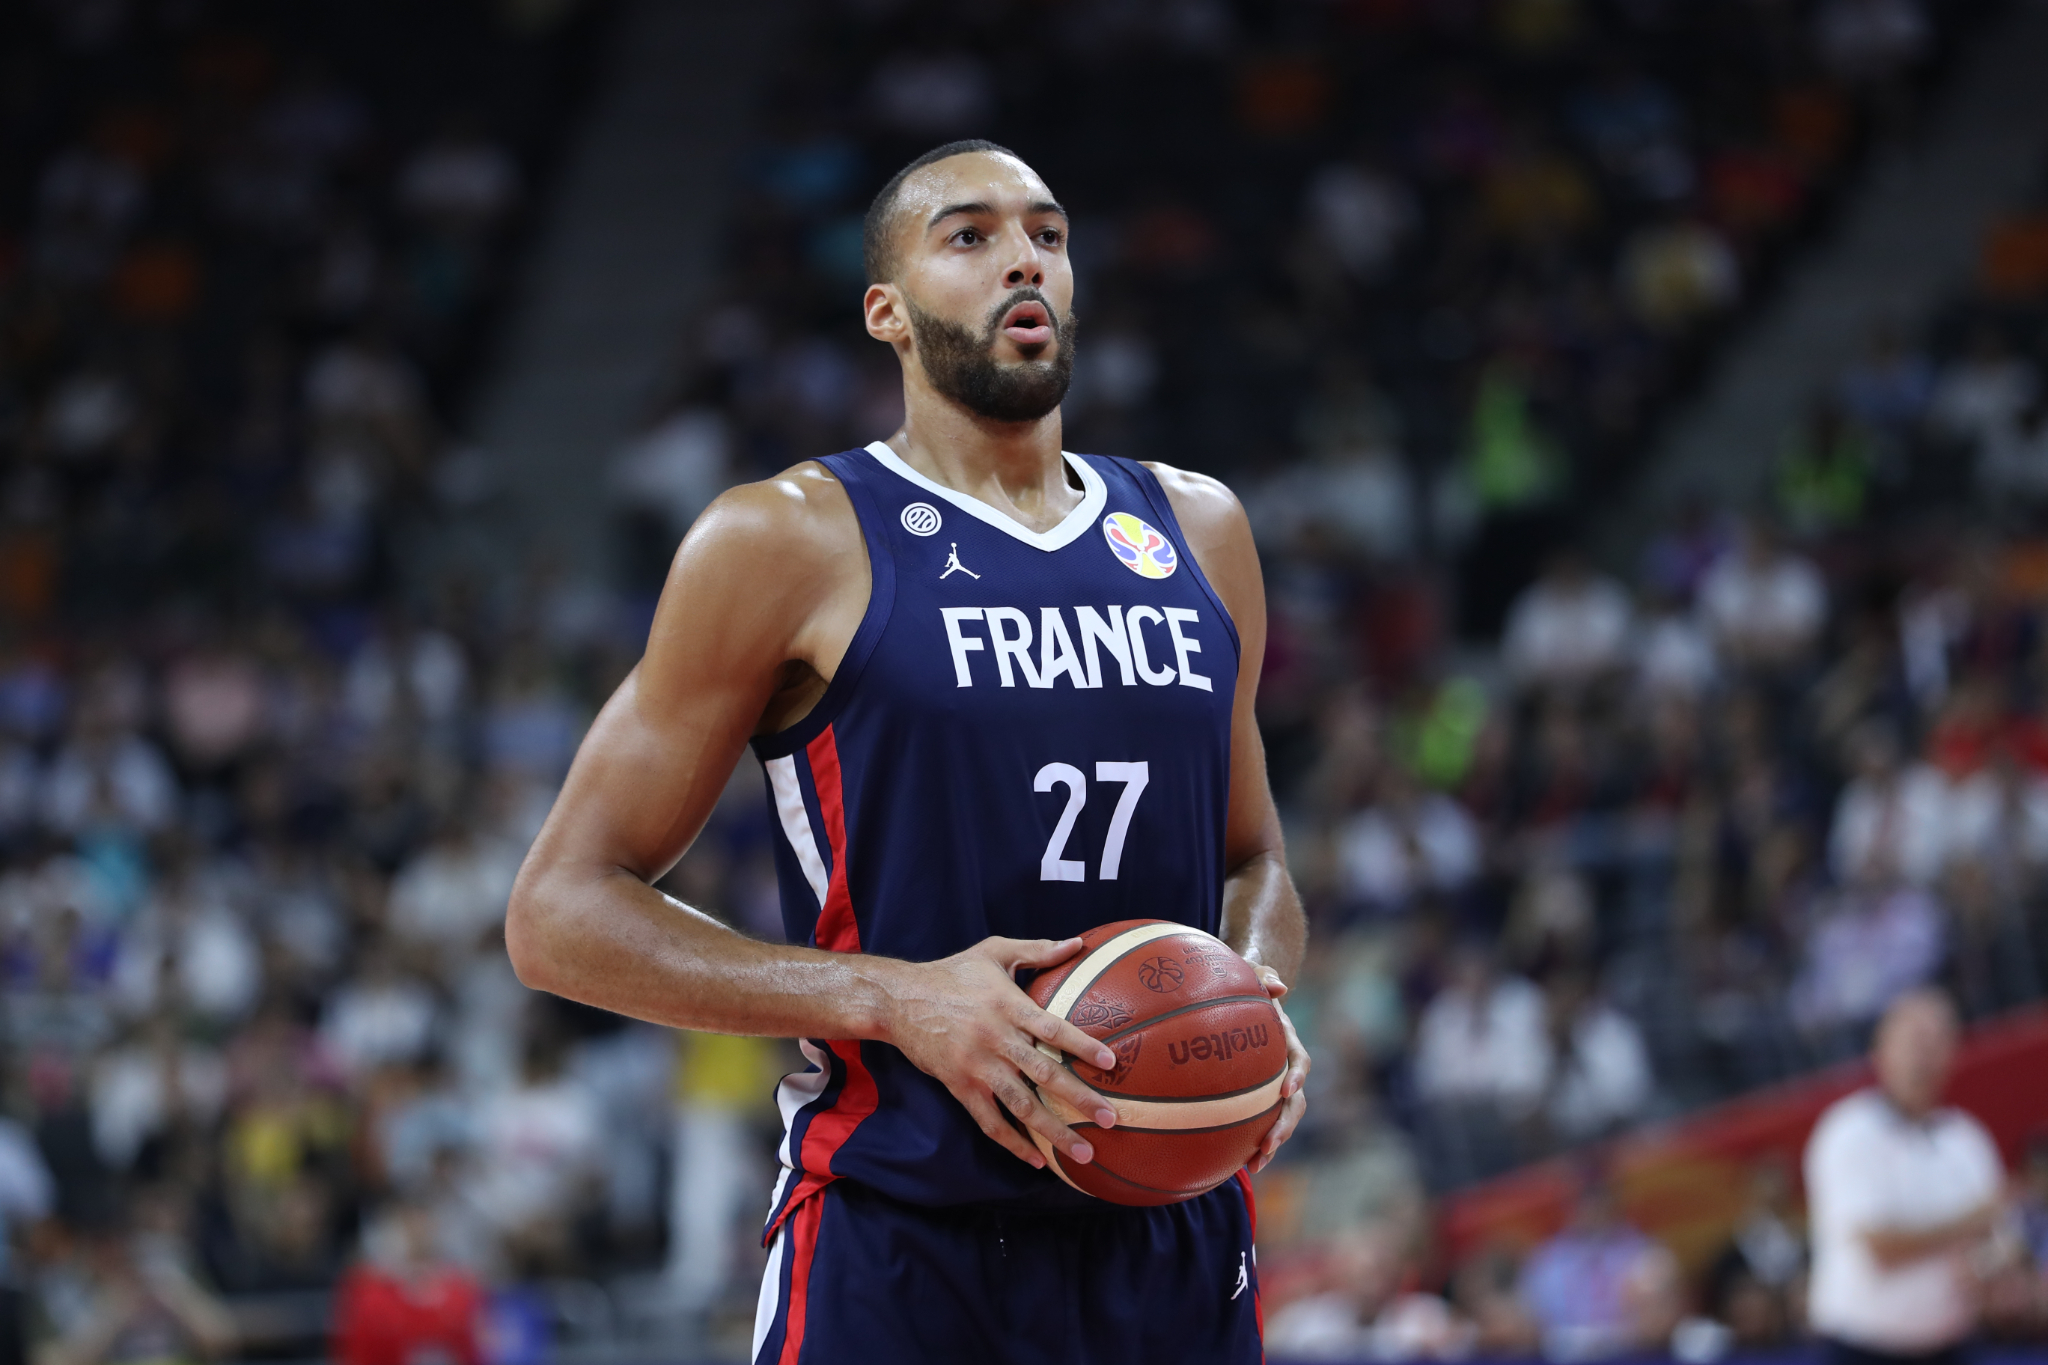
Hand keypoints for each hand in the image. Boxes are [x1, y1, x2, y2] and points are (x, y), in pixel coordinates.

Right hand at [878, 936, 1120, 1169]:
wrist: (900, 1000)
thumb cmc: (952, 973)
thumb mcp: (993, 952)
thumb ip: (1037, 949)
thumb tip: (1078, 943)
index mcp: (1008, 1006)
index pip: (1053, 1029)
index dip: (1082, 1046)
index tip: (1110, 1063)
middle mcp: (996, 1039)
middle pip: (1045, 1074)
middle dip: (1080, 1099)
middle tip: (1110, 1119)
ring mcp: (978, 1067)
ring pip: (1022, 1106)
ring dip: (1054, 1131)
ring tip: (1083, 1151)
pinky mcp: (961, 1086)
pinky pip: (990, 1121)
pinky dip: (1014, 1143)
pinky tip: (1037, 1160)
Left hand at [1247, 962, 1308, 1174]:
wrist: (1246, 997)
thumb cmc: (1247, 983)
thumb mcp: (1254, 972)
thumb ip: (1264, 975)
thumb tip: (1278, 985)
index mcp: (1287, 1041)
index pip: (1299, 1060)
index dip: (1296, 1076)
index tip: (1285, 1090)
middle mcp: (1285, 1067)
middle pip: (1296, 1101)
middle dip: (1285, 1125)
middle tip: (1269, 1143)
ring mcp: (1273, 1085)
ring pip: (1283, 1118)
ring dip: (1274, 1142)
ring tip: (1256, 1164)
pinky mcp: (1258, 1097)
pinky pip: (1261, 1122)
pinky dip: (1254, 1143)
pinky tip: (1238, 1164)